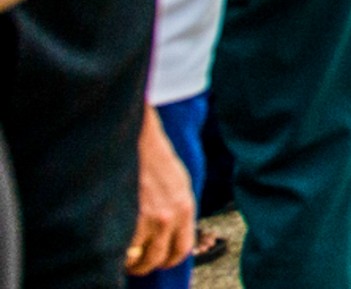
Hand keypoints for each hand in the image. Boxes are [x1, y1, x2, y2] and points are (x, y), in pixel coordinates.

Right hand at [126, 108, 193, 274]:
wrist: (139, 139)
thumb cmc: (157, 159)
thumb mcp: (178, 185)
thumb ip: (177, 211)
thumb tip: (170, 235)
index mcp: (185, 208)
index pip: (180, 250)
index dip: (167, 260)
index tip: (159, 261)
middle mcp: (169, 217)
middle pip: (156, 259)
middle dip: (145, 265)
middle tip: (135, 263)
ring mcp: (147, 218)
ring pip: (135, 257)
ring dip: (127, 260)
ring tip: (120, 255)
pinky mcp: (126, 215)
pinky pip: (120, 247)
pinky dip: (114, 250)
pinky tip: (111, 242)